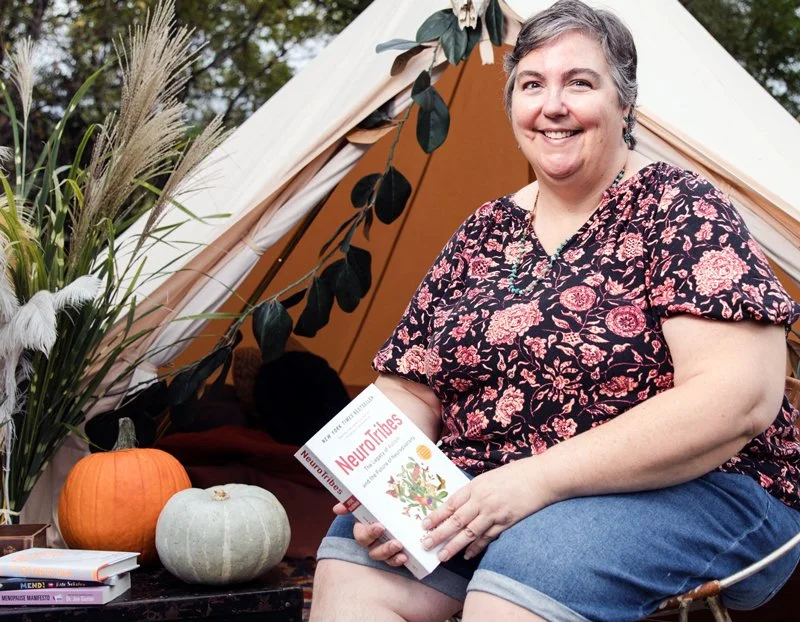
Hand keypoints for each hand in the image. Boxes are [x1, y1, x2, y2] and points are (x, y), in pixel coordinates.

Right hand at [332, 503, 407, 566]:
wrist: (399, 505)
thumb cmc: (380, 503)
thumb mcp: (369, 500)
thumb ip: (353, 502)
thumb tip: (336, 509)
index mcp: (364, 527)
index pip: (362, 536)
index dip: (369, 534)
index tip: (380, 527)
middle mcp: (372, 541)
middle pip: (373, 550)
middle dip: (383, 548)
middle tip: (396, 542)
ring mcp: (383, 548)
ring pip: (382, 557)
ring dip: (390, 554)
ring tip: (400, 547)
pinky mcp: (394, 552)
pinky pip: (393, 561)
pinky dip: (397, 560)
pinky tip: (404, 557)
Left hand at [420, 457, 553, 560]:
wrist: (542, 477)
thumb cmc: (516, 474)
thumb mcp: (490, 477)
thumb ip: (475, 490)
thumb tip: (459, 504)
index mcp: (475, 486)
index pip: (450, 504)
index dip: (436, 516)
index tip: (423, 526)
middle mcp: (482, 499)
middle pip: (455, 520)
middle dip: (438, 534)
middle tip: (425, 545)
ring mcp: (494, 512)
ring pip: (468, 532)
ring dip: (453, 546)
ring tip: (442, 556)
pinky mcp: (507, 522)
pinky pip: (487, 538)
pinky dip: (476, 548)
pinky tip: (467, 555)